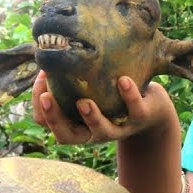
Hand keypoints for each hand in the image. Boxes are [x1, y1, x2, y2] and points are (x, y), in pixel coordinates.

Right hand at [31, 72, 179, 144]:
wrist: (152, 108)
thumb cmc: (111, 96)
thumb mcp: (89, 91)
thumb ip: (70, 83)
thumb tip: (46, 57)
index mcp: (77, 125)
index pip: (48, 124)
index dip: (40, 107)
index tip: (41, 83)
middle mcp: (94, 132)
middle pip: (67, 136)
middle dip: (55, 119)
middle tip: (47, 98)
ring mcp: (118, 128)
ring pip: (102, 131)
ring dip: (91, 117)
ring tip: (84, 102)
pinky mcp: (140, 119)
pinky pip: (134, 110)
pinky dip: (128, 96)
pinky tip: (123, 80)